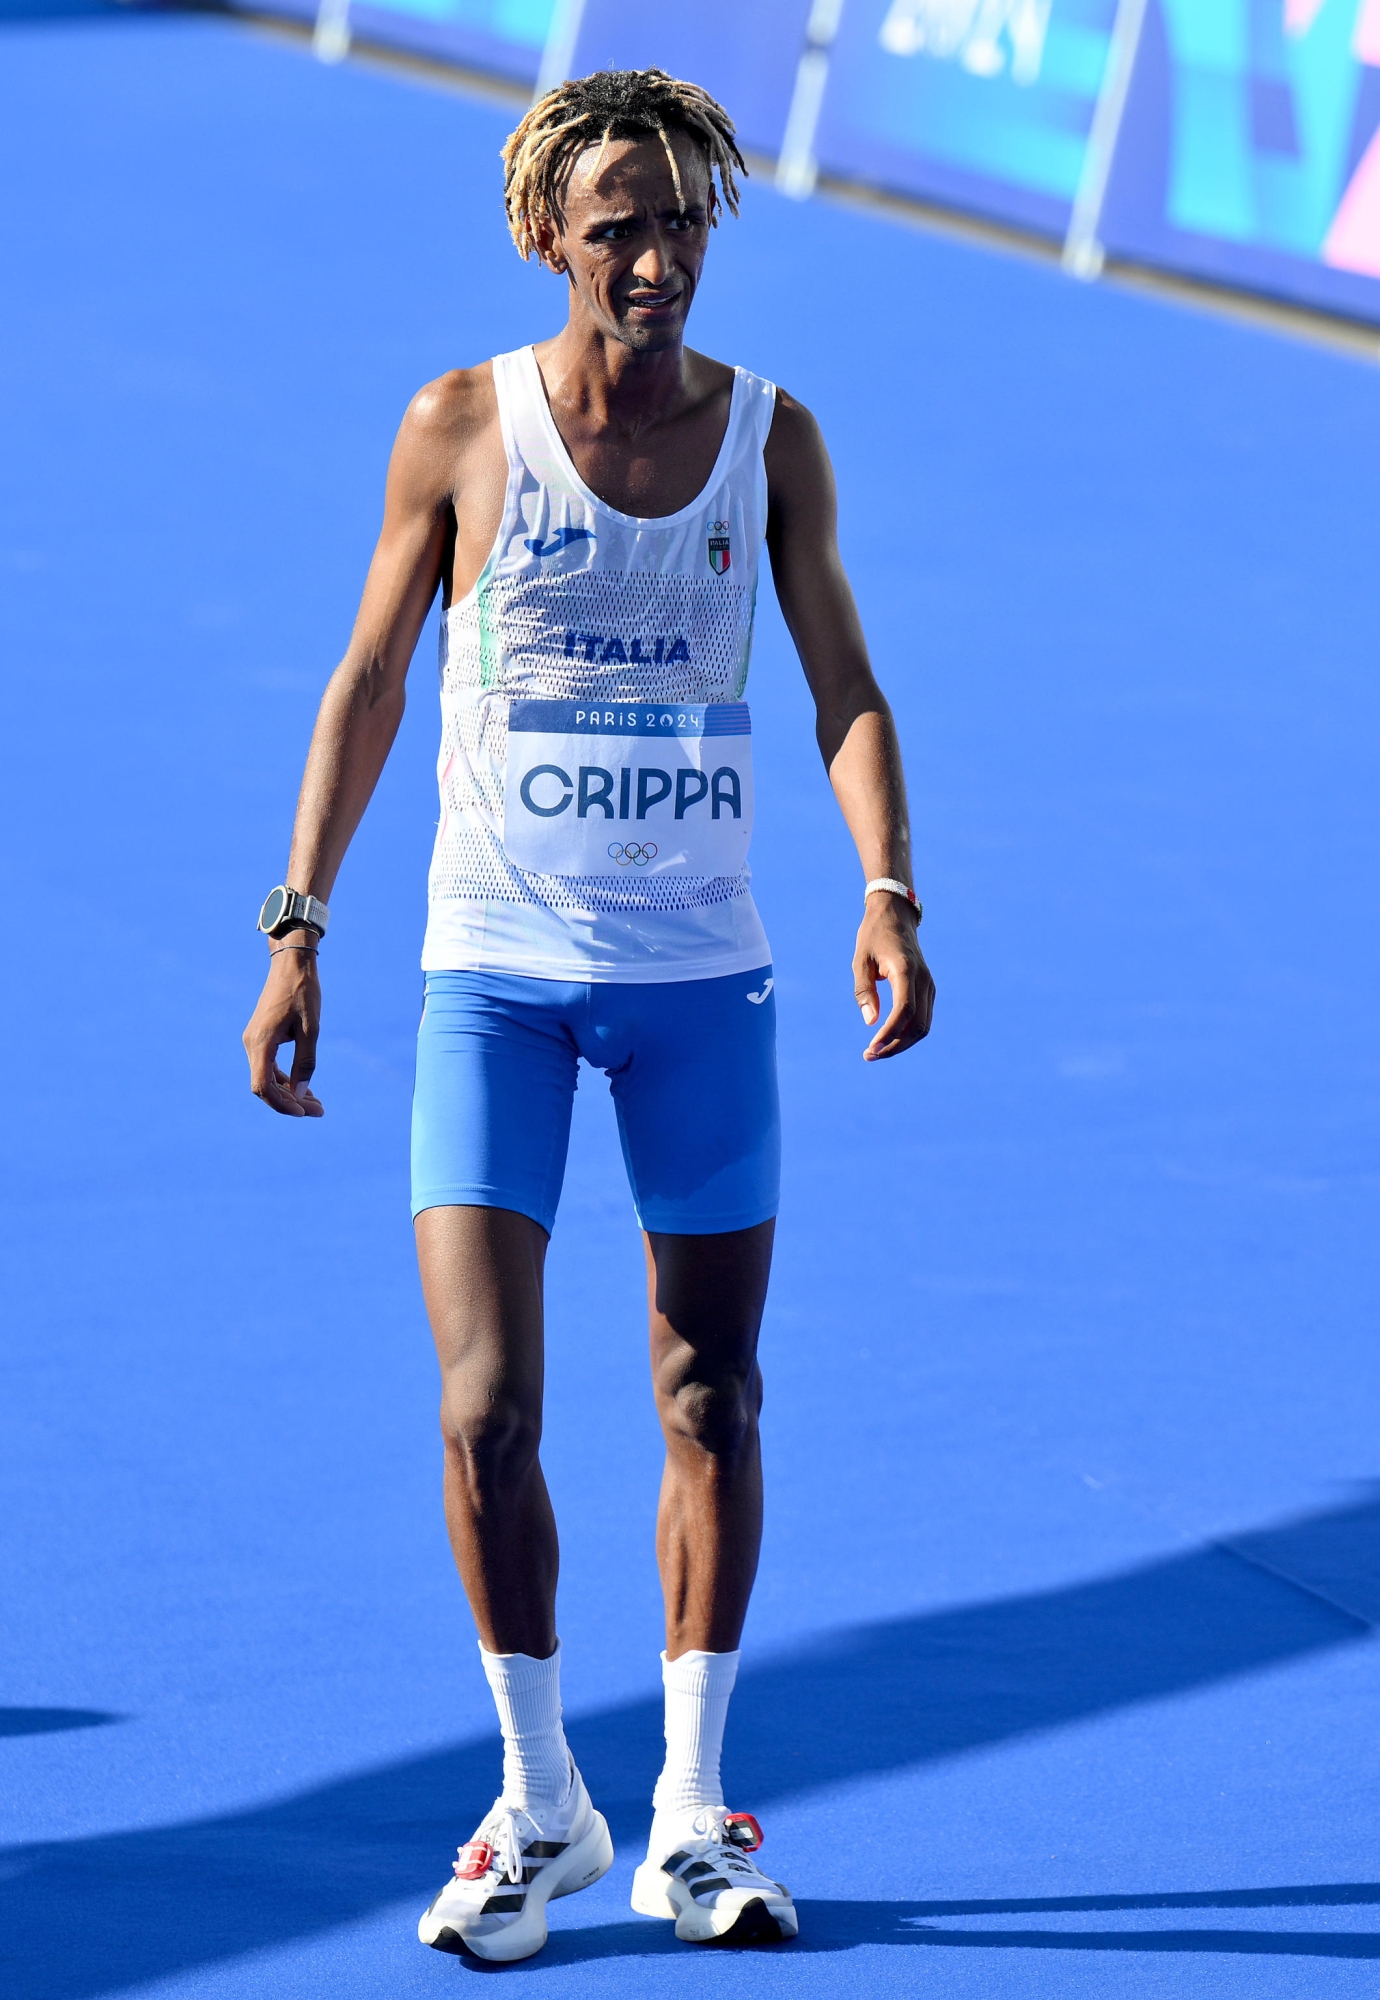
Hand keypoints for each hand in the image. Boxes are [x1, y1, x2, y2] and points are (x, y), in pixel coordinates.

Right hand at [243, 945, 323, 1115]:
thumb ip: (305, 1062)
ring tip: (316, 1103)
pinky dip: (285, 1079)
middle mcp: (252, 1044)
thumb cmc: (303, 993)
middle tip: (319, 1110)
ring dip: (289, 1093)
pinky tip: (305, 1087)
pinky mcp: (261, 1038)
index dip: (282, 1104)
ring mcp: (254, 1041)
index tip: (305, 1111)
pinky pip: (269, 1066)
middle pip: (265, 1086)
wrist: (291, 964)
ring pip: (267, 1078)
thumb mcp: (311, 1030)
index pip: (263, 1087)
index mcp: (261, 1043)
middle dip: (290, 1102)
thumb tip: (300, 1094)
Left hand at [853, 897, 933, 1059]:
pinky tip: (889, 1039)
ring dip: (902, 1043)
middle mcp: (923, 979)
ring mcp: (929, 985)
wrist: (896, 916)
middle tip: (870, 1055)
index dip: (889, 1034)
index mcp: (905, 970)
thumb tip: (871, 1023)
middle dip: (895, 1045)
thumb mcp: (861, 960)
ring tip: (877, 1051)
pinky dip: (908, 1034)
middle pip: (917, 1024)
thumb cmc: (874, 937)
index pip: (904, 1010)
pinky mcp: (928, 989)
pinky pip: (923, 1018)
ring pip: (923, 1026)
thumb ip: (864, 991)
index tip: (871, 1048)